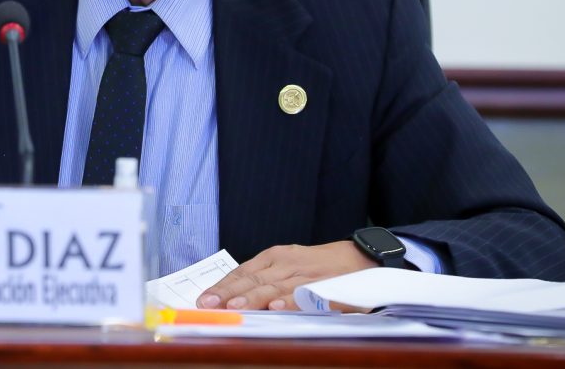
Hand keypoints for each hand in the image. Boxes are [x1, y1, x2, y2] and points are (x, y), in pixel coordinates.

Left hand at [196, 241, 375, 310]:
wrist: (360, 259)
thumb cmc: (317, 267)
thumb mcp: (287, 266)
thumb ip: (264, 279)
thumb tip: (230, 298)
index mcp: (274, 257)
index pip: (243, 271)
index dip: (223, 286)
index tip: (203, 299)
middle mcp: (286, 263)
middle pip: (254, 279)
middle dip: (230, 293)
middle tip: (209, 304)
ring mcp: (305, 274)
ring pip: (275, 286)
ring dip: (253, 298)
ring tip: (235, 308)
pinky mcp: (325, 286)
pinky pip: (305, 295)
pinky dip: (290, 300)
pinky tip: (276, 306)